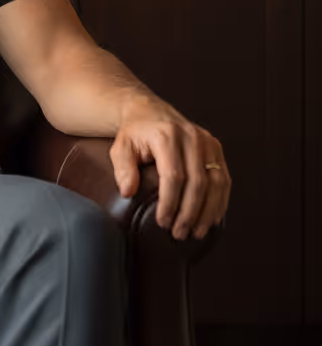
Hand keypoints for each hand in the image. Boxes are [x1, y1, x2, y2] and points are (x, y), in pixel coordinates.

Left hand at [109, 97, 230, 240]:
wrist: (149, 112)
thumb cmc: (135, 133)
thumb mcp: (121, 147)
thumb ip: (122, 168)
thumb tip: (128, 191)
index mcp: (167, 135)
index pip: (173, 176)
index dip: (170, 203)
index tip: (163, 222)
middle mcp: (191, 136)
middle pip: (197, 183)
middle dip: (189, 213)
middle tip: (179, 233)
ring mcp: (207, 141)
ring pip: (215, 183)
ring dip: (207, 212)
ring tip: (196, 232)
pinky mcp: (216, 147)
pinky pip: (223, 179)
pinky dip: (219, 202)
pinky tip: (211, 218)